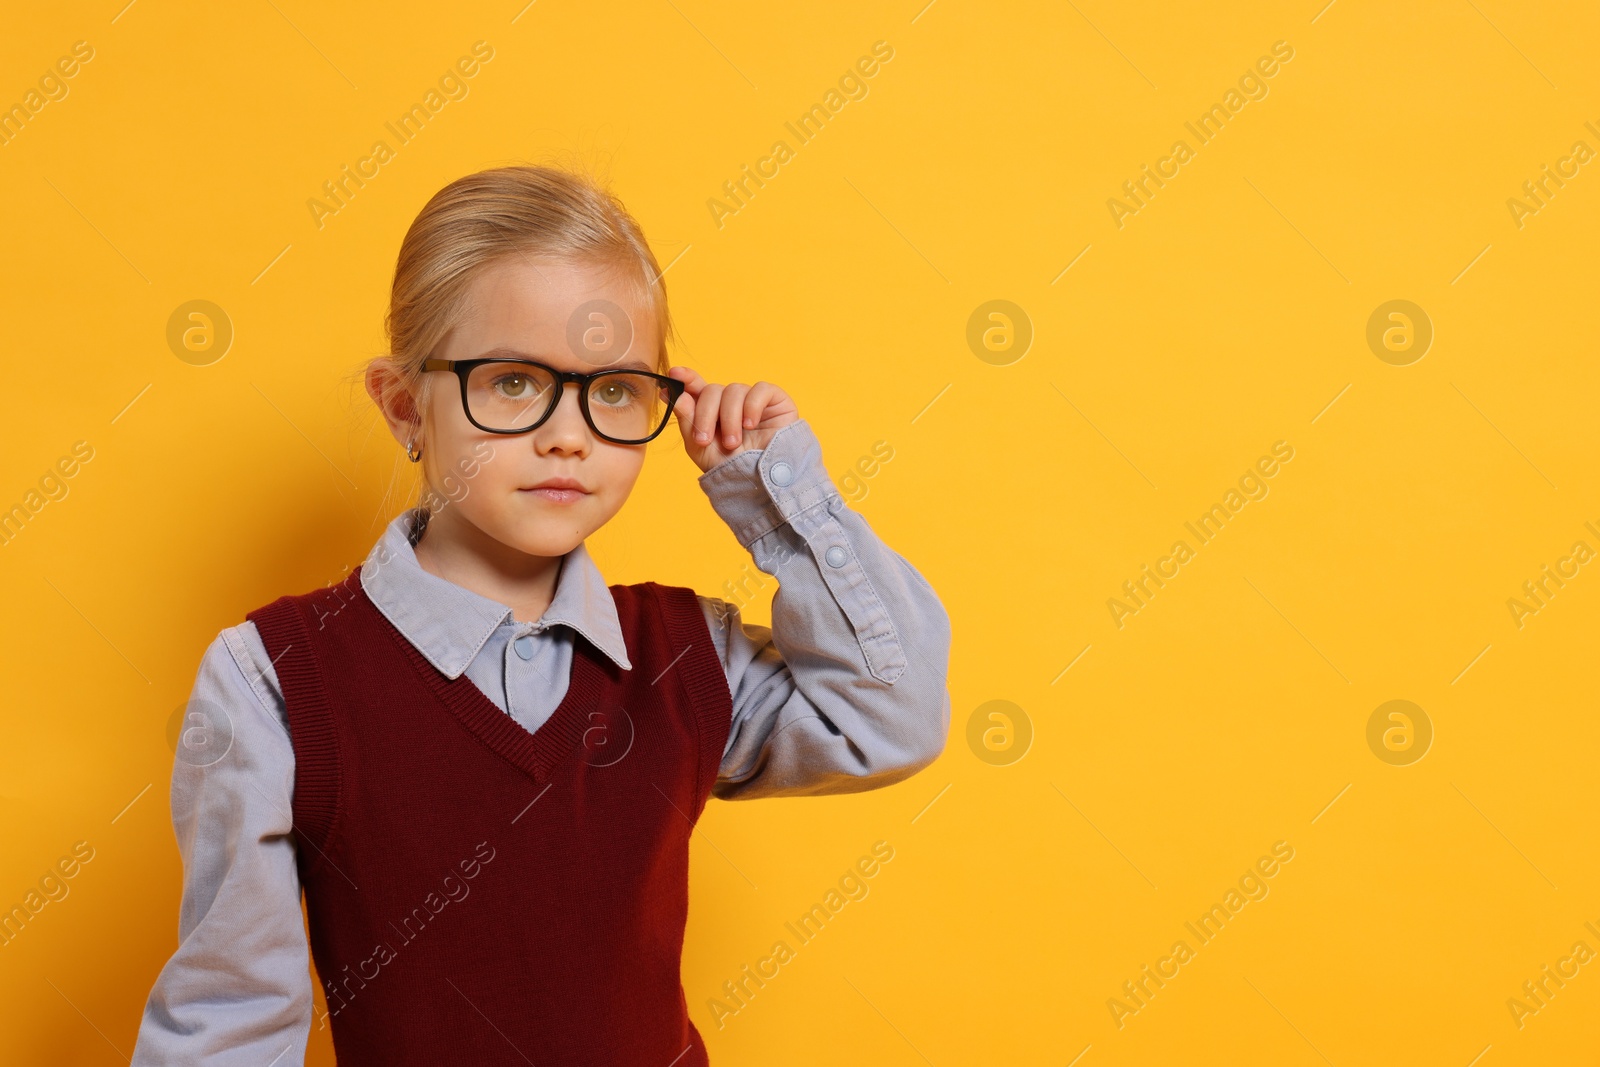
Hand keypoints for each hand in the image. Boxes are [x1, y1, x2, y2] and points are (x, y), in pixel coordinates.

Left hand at [667, 366, 798, 473]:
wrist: (762, 484)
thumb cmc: (732, 468)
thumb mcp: (700, 448)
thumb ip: (687, 420)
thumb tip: (678, 395)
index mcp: (712, 412)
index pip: (698, 388)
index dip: (687, 378)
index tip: (674, 373)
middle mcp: (731, 403)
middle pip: (712, 390)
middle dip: (705, 414)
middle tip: (704, 439)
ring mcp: (753, 400)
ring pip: (734, 390)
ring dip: (729, 418)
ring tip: (733, 443)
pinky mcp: (775, 401)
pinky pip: (760, 389)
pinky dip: (751, 406)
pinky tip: (750, 425)